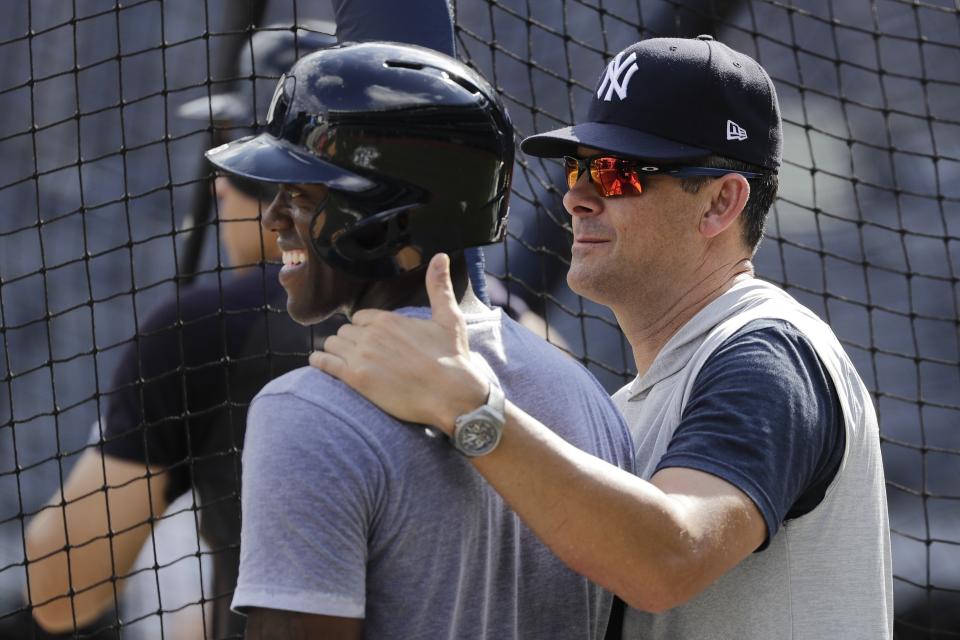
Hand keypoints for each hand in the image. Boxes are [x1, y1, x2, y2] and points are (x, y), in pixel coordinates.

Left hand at [310, 253, 488, 433]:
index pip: (360, 317)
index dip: (364, 328)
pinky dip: (319, 362)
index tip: (371, 339)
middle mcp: (371, 334)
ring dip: (336, 351)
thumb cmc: (452, 358)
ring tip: (342, 360)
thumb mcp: (449, 318)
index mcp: (388, 319)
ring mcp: (361, 356)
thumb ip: (438, 286)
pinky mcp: (356, 378)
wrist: (450, 394)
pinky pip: (325, 363)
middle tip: (360, 354)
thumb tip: (439, 256)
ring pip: (332, 344)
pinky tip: (318, 362)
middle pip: (345, 331)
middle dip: (350, 341)